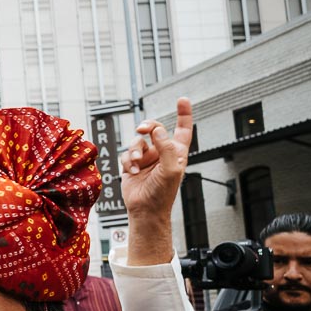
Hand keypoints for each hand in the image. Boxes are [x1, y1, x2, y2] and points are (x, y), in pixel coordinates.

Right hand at [122, 98, 192, 219]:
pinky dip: (128, 161)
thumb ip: (167, 148)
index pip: (183, 129)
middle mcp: (162, 152)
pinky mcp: (132, 164)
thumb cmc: (162, 194)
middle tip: (142, 129)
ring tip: (137, 163)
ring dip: (135, 150)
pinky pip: (126, 153)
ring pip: (137, 141)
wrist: (145, 210)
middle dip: (147, 126)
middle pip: (155, 129)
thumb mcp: (171, 170)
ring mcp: (146, 158)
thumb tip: (159, 131)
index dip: (184, 113)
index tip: (182, 100)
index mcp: (177, 153)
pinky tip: (133, 171)